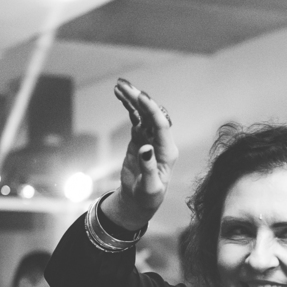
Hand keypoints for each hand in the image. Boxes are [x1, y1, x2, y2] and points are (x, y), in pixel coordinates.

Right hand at [102, 79, 178, 228]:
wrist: (140, 201)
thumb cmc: (148, 197)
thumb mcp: (149, 187)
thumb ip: (148, 167)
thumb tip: (145, 148)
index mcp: (167, 152)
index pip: (161, 126)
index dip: (152, 110)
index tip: (141, 96)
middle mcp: (161, 142)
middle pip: (151, 115)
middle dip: (138, 100)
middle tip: (124, 85)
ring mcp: (151, 139)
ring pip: (143, 115)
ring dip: (132, 100)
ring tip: (119, 86)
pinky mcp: (141, 139)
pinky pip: (135, 119)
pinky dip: (129, 108)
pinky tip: (120, 96)